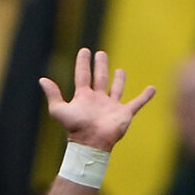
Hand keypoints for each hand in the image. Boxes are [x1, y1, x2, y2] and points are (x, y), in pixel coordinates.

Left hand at [39, 48, 155, 150]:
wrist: (91, 143)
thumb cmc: (75, 128)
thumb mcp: (59, 110)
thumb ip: (53, 95)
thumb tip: (42, 79)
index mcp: (84, 97)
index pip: (83, 75)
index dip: (83, 63)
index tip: (84, 51)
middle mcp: (98, 99)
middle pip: (99, 78)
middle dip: (100, 66)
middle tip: (100, 53)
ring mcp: (112, 106)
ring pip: (116, 89)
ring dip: (119, 80)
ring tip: (120, 70)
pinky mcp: (124, 113)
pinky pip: (137, 103)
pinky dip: (145, 97)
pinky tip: (152, 88)